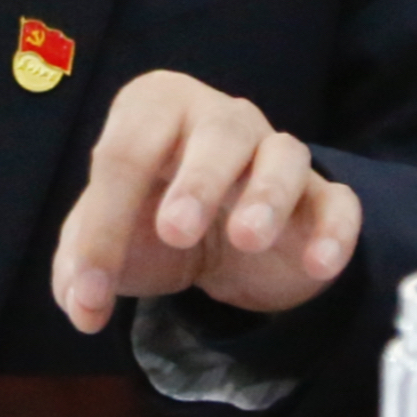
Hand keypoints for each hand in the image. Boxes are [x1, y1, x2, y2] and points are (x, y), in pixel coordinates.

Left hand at [49, 71, 363, 332]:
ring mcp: (275, 151)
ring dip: (266, 195)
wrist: (217, 244)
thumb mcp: (106, 240)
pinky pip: (337, 201)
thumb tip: (81, 305)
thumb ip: (79, 267)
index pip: (126, 153)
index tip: (92, 291)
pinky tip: (317, 264)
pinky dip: (333, 229)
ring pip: (283, 154)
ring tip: (246, 239)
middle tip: (177, 231)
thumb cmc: (152, 218)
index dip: (104, 223)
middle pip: (217, 131)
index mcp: (155, 111)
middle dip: (197, 180)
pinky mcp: (321, 197)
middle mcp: (219, 118)